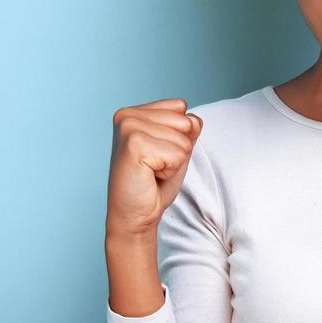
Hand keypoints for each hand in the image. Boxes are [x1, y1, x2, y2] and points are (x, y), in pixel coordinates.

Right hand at [107, 98, 203, 237]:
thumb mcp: (175, 149)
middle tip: (155, 166)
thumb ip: (187, 129)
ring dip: (174, 162)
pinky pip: (177, 154)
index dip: (178, 136)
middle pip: (185, 121)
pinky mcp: (134, 145)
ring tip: (152, 172)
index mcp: (133, 112)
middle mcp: (127, 115)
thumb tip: (195, 120)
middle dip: (178, 149)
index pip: (180, 106)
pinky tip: (149, 177)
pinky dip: (170, 171)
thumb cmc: (152, 185)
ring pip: (183, 139)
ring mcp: (129, 128)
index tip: (158, 155)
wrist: (134, 216)